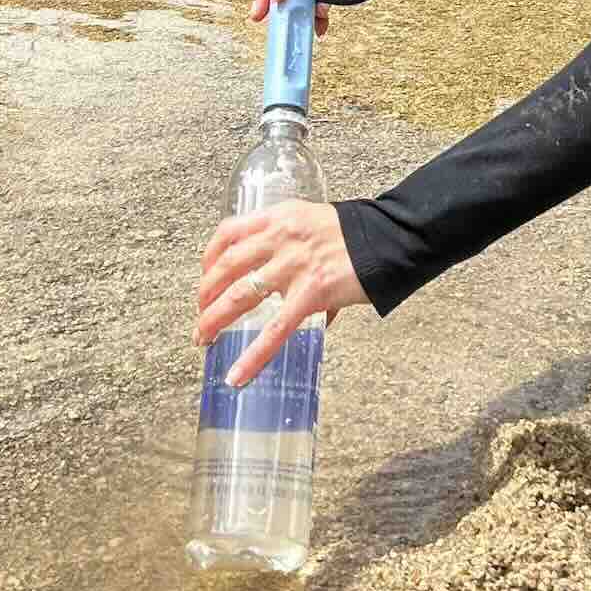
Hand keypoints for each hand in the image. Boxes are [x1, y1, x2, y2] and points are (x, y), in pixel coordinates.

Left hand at [196, 200, 369, 388]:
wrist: (391, 237)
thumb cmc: (359, 234)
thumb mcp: (317, 225)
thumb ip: (296, 250)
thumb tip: (290, 293)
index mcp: (280, 217)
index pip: (228, 232)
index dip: (208, 257)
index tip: (204, 277)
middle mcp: (280, 237)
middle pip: (225, 266)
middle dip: (204, 295)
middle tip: (199, 315)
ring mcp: (294, 265)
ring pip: (239, 295)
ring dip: (214, 320)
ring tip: (203, 339)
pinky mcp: (311, 293)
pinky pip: (275, 329)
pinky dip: (252, 355)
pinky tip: (238, 374)